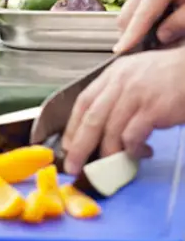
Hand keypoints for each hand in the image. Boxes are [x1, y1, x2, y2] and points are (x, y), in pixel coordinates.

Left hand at [61, 47, 184, 174]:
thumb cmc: (171, 76)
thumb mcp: (136, 75)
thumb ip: (117, 94)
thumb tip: (101, 123)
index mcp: (113, 74)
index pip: (83, 102)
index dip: (72, 126)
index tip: (68, 145)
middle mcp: (120, 82)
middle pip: (91, 119)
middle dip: (79, 146)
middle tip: (73, 165)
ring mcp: (136, 95)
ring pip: (109, 130)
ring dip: (107, 153)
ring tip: (109, 165)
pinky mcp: (153, 109)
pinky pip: (132, 136)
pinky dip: (132, 149)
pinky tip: (139, 153)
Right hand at [115, 0, 184, 52]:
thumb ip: (180, 22)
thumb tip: (161, 37)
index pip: (142, 15)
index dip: (131, 35)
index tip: (121, 51)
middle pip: (126, 13)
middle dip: (129, 33)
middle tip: (143, 51)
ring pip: (129, 10)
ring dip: (135, 26)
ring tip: (152, 40)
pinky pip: (137, 5)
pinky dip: (141, 18)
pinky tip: (157, 26)